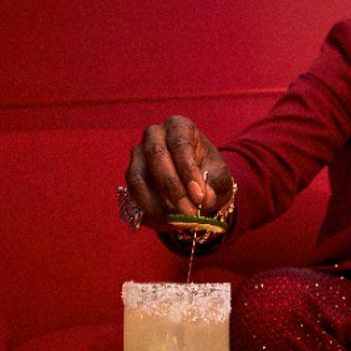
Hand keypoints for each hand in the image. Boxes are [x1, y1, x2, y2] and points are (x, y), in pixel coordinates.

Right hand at [124, 116, 232, 230]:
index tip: (199, 196)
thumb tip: (204, 198)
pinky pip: (132, 196)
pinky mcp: (130, 176)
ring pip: (138, 178)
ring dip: (157, 205)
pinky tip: (167, 224)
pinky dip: (149, 213)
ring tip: (179, 223)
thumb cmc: (209, 173)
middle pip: (155, 156)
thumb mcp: (220, 179)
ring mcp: (137, 154)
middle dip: (173, 189)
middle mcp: (154, 135)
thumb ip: (215, 186)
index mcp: (180, 126)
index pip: (181, 144)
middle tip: (189, 213)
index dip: (188, 171)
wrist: (196, 183)